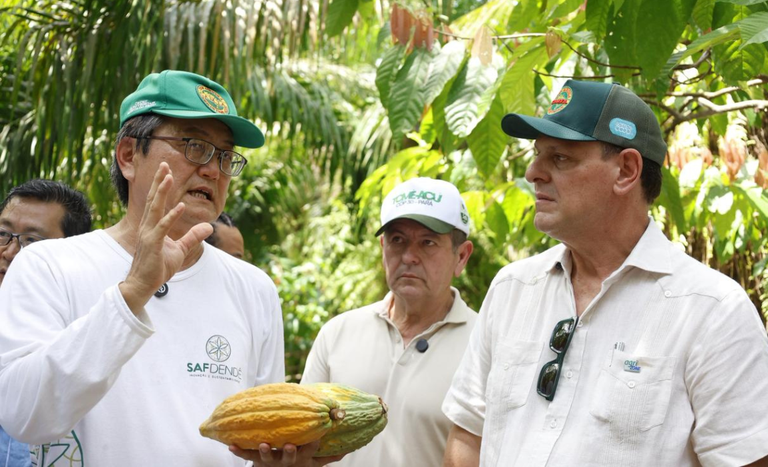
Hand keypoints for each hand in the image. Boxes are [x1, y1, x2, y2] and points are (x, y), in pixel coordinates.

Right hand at [119, 162, 213, 311]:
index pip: (157, 202)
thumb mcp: (181, 250)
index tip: (167, 171)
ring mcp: (148, 234)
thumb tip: (209, 227)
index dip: (162, 187)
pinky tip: (180, 205)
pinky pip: (163, 227)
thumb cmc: (158, 267)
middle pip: (154, 200)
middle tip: (164, 164)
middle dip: (159, 182)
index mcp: (153, 226)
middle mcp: (148, 227)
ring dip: (162, 192)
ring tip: (168, 177)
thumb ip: (193, 237)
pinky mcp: (152, 244)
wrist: (144, 285)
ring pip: (155, 209)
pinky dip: (171, 216)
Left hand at [230, 441, 344, 465]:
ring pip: (268, 457)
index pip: (311, 448)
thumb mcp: (314, 464)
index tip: (318, 432)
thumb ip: (328, 456)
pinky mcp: (257, 462)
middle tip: (290, 446)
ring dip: (264, 452)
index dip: (314, 442)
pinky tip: (230, 445)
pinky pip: (247, 456)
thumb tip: (348, 449)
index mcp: (302, 457)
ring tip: (262, 445)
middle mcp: (287, 460)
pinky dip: (239, 451)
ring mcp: (271, 461)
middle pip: (290, 456)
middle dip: (290, 452)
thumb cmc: (297, 465)